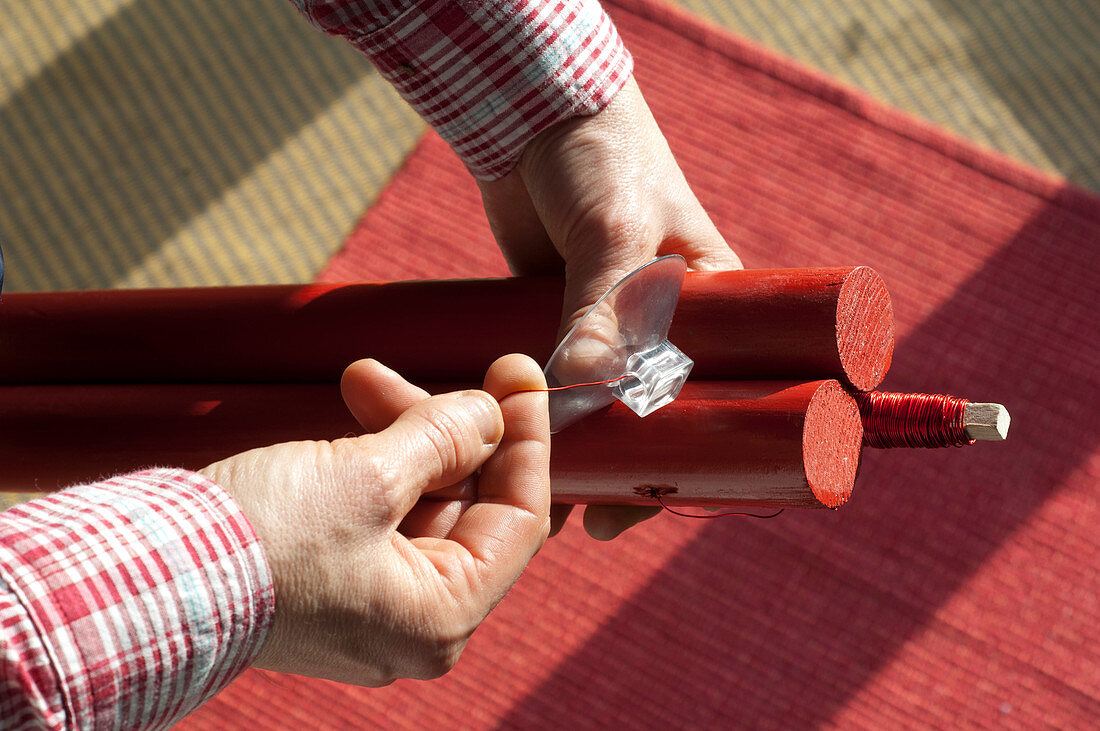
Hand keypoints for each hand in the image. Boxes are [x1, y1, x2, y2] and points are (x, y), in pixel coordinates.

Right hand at [199, 356, 549, 684]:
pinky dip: (369, 460)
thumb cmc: (256, 542)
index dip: (526, 442)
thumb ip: (444, 439)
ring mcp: (366, 604)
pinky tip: (354, 410)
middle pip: (465, 505)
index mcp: (440, 618)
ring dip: (402, 433)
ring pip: (415, 501)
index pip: (518, 520)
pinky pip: (374, 513)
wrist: (141, 573)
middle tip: (455, 371)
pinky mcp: (325, 581)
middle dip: (452, 428)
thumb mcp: (368, 477)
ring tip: (365, 378)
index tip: (523, 380)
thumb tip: (491, 413)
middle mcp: (411, 623)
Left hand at [477, 75, 740, 539]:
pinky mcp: (556, 319)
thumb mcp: (614, 230)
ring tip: (532, 495)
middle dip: (618, 468)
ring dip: (566, 448)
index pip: (717, 401)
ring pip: (593, 407)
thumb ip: (602, 310)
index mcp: (712, 308)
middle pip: (650, 418)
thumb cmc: (600, 155)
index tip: (643, 503)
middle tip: (582, 515)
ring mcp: (607, 327)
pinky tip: (504, 448)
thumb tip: (585, 395)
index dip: (687, 461)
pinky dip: (531, 412)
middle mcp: (666, 327)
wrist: (532, 111)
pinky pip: (547, 380)